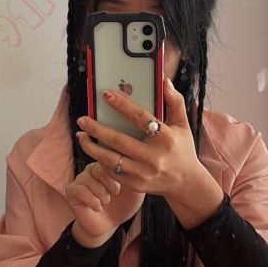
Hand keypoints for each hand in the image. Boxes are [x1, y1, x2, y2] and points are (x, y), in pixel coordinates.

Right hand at [64, 161, 144, 245]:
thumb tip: (143, 163)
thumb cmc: (123, 206)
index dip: (117, 172)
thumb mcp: (136, 190)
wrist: (108, 225)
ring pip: (89, 180)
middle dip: (109, 181)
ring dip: (101, 193)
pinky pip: (80, 190)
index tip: (121, 187)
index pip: (109, 159)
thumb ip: (138, 176)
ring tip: (106, 202)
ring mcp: (80, 179)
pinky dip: (91, 200)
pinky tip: (98, 208)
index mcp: (107, 165)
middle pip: (98, 167)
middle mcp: (91, 169)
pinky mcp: (71, 192)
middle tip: (115, 193)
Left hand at [75, 78, 205, 199]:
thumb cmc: (182, 149)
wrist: (186, 183)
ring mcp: (143, 173)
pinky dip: (100, 161)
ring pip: (110, 159)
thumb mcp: (182, 125)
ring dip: (91, 147)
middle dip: (96, 129)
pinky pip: (112, 172)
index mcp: (166, 138)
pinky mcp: (136, 184)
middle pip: (119, 141)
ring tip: (81, 136)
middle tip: (82, 119)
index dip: (122, 105)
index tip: (105, 94)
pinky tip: (94, 150)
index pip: (140, 117)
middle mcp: (154, 157)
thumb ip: (175, 102)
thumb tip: (165, 81)